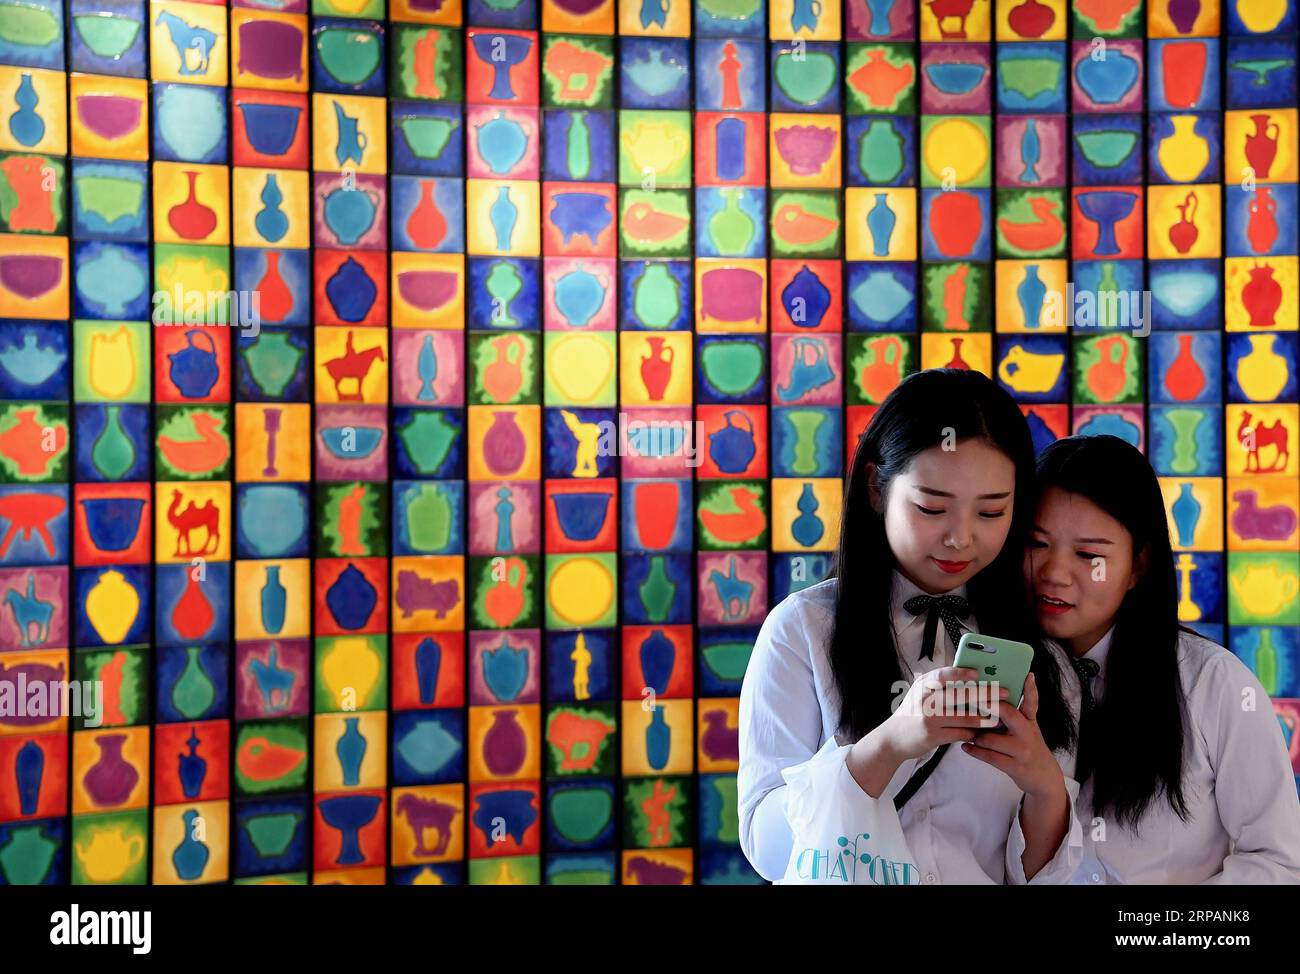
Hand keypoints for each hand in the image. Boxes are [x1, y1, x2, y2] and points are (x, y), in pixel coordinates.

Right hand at [881, 665, 1006, 761]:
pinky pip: (961, 733)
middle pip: (961, 695)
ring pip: (965, 716)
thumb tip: (971, 676)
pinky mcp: (933, 736)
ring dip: (986, 717)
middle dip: (986, 693)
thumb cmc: (913, 712)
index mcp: (924, 686)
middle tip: (1005, 693)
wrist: (893, 738)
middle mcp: (925, 700)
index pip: (943, 675)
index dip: (961, 673)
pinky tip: (983, 732)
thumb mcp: (920, 693)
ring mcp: (929, 718)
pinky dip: (974, 732)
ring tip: (1000, 716)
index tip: (978, 673)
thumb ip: (939, 684)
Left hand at [960, 673, 1064, 800]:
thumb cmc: (1027, 747)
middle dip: (987, 706)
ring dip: (975, 736)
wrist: (1043, 777)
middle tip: (970, 701)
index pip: (1031, 702)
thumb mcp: (1027, 728)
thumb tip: (992, 695)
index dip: (1030, 689)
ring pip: (990, 738)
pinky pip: (989, 756)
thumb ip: (1015, 713)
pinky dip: (974, 751)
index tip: (1027, 675)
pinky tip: (965, 747)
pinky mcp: (1016, 767)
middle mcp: (1028, 733)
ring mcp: (1023, 751)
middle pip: (1007, 713)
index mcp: (1030, 721)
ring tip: (967, 733)